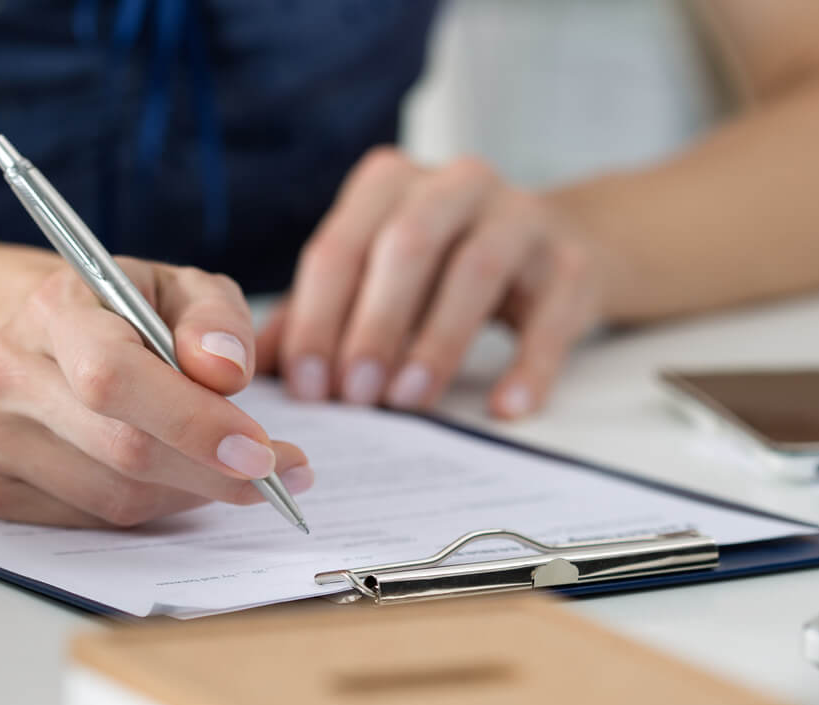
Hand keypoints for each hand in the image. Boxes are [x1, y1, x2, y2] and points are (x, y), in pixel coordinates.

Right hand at [0, 247, 311, 527]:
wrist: (44, 339)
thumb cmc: (126, 314)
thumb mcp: (182, 292)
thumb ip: (215, 319)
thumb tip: (225, 371)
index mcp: (53, 308)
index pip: (114, 376)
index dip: (193, 421)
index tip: (260, 451)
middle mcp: (5, 371)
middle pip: (121, 449)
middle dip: (212, 471)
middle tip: (275, 473)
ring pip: (114, 497)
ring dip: (188, 492)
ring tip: (223, 467)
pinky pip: (93, 522)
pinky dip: (151, 508)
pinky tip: (169, 478)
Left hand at [260, 148, 605, 418]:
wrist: (557, 249)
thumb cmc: (443, 270)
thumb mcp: (374, 279)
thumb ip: (313, 316)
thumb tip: (245, 368)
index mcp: (391, 183)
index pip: (342, 245)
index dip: (319, 317)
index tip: (308, 386)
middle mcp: (457, 183)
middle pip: (407, 245)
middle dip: (374, 323)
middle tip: (355, 394)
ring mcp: (522, 217)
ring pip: (477, 269)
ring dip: (438, 340)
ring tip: (411, 399)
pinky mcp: (573, 262)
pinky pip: (550, 315)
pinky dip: (528, 365)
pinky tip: (504, 408)